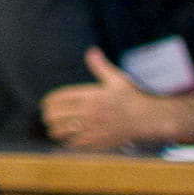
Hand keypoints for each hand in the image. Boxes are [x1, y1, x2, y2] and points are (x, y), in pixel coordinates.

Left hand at [40, 50, 176, 152]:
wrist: (147, 119)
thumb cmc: (132, 98)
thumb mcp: (116, 79)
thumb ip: (100, 66)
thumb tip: (91, 51)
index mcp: (91, 96)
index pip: (59, 98)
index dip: (48, 102)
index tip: (46, 103)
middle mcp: (88, 113)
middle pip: (55, 115)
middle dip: (48, 115)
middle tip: (47, 115)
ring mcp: (91, 128)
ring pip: (60, 131)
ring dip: (54, 129)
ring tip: (54, 127)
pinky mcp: (96, 142)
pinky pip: (72, 144)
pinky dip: (66, 141)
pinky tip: (67, 138)